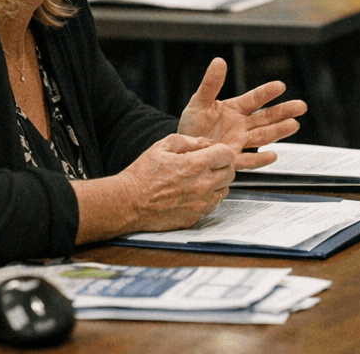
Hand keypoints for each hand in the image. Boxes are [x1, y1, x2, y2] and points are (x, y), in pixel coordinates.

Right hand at [107, 135, 237, 233]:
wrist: (128, 203)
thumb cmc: (142, 174)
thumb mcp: (163, 146)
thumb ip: (189, 140)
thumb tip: (206, 142)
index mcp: (196, 165)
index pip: (227, 155)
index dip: (221, 151)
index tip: (212, 152)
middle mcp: (202, 186)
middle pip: (230, 172)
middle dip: (222, 166)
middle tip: (208, 165)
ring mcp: (200, 204)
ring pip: (225, 190)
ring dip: (218, 183)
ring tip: (200, 179)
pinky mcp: (196, 218)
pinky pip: (214, 205)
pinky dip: (209, 198)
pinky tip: (195, 193)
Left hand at [177, 57, 306, 168]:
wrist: (183, 148)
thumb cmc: (193, 125)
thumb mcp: (199, 102)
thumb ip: (210, 84)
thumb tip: (219, 61)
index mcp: (236, 109)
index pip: (254, 99)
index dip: (266, 93)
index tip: (280, 86)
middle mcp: (242, 126)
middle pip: (266, 118)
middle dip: (284, 112)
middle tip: (300, 106)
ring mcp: (240, 142)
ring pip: (263, 136)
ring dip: (279, 131)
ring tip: (293, 125)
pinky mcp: (233, 159)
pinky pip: (248, 160)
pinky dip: (260, 159)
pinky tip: (272, 155)